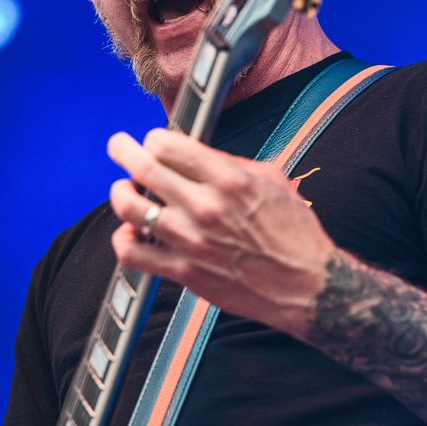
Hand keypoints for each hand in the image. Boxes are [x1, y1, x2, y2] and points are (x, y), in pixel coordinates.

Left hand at [107, 128, 333, 334]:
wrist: (308, 286)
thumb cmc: (295, 233)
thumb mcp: (272, 180)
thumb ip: (231, 162)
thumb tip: (195, 154)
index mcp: (229, 179)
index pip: (169, 145)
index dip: (154, 139)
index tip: (153, 141)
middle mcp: (205, 207)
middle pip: (143, 168)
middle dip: (123, 150)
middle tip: (118, 146)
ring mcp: (191, 241)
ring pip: (130, 208)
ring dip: (120, 193)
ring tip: (123, 190)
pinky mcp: (184, 272)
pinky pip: (133, 253)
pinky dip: (123, 240)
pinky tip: (130, 233)